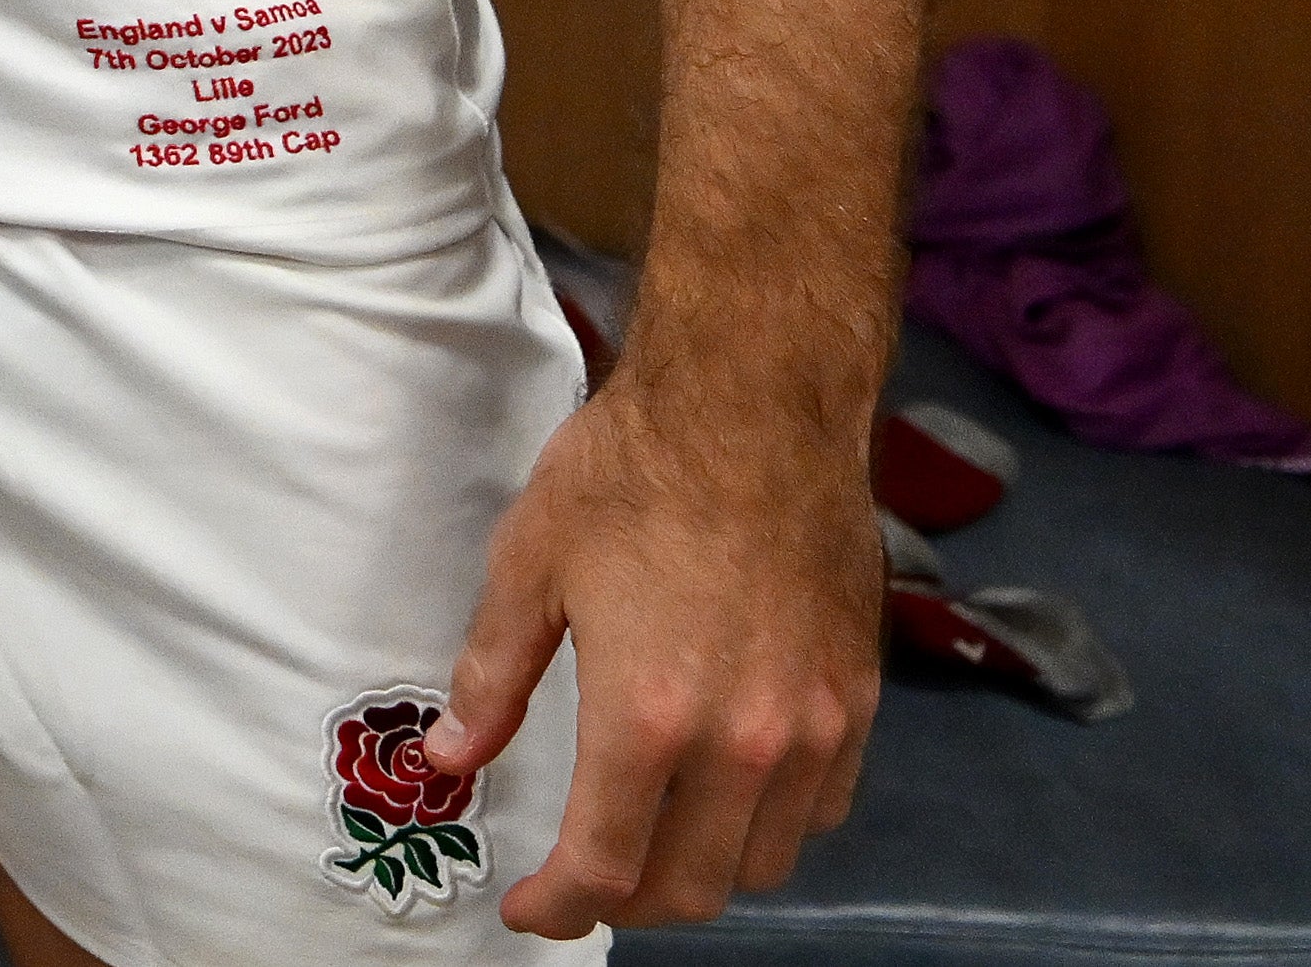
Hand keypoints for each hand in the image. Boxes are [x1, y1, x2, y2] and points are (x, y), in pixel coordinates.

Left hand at [433, 367, 877, 935]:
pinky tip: (727, 792)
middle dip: (628, 901)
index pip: (607, 868)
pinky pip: (821, 810)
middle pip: (691, 886)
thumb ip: (493, 678)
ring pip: (764, 862)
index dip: (560, 907)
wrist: (757, 401)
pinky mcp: (859, 698)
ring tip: (652, 841)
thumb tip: (450, 762)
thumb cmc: (631, 470)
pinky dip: (770, 827)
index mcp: (649, 717)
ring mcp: (815, 726)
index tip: (530, 908)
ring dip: (702, 872)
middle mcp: (745, 743)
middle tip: (583, 879)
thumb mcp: (529, 564)